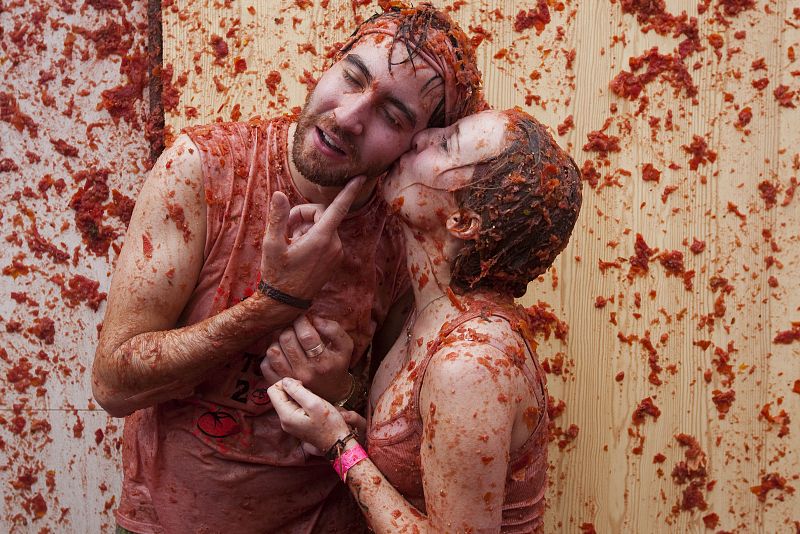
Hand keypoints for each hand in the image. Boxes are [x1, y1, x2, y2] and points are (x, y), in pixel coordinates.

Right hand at [260, 176, 365, 299]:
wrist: (286, 302)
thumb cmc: (277, 273)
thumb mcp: (271, 244)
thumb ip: (278, 218)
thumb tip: (278, 194)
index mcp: (321, 239)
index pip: (338, 208)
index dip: (349, 191)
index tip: (360, 178)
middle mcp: (334, 245)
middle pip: (323, 215)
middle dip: (304, 215)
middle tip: (285, 226)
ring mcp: (336, 253)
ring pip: (323, 226)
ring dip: (307, 227)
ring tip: (290, 241)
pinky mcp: (335, 259)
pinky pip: (326, 238)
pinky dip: (313, 237)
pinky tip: (299, 249)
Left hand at [260, 315, 353, 401]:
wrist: (332, 393)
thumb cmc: (337, 365)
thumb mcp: (346, 346)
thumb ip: (334, 329)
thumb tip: (315, 319)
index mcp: (323, 361)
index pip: (306, 335)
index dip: (302, 321)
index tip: (304, 318)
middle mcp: (306, 372)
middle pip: (287, 340)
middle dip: (290, 328)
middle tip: (295, 328)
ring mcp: (290, 379)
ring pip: (273, 351)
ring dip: (278, 340)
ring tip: (287, 339)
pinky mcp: (279, 383)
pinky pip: (265, 365)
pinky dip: (271, 355)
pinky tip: (281, 352)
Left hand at [268, 378, 350, 452]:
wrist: (337, 442)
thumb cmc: (329, 424)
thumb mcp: (314, 403)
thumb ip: (298, 391)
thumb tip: (285, 381)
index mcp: (286, 415)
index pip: (272, 391)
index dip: (285, 383)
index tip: (301, 385)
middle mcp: (284, 420)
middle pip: (279, 396)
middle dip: (293, 389)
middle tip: (309, 393)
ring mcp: (289, 424)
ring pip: (287, 401)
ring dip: (299, 396)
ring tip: (313, 400)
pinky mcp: (296, 424)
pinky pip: (293, 408)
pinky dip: (302, 402)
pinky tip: (313, 406)